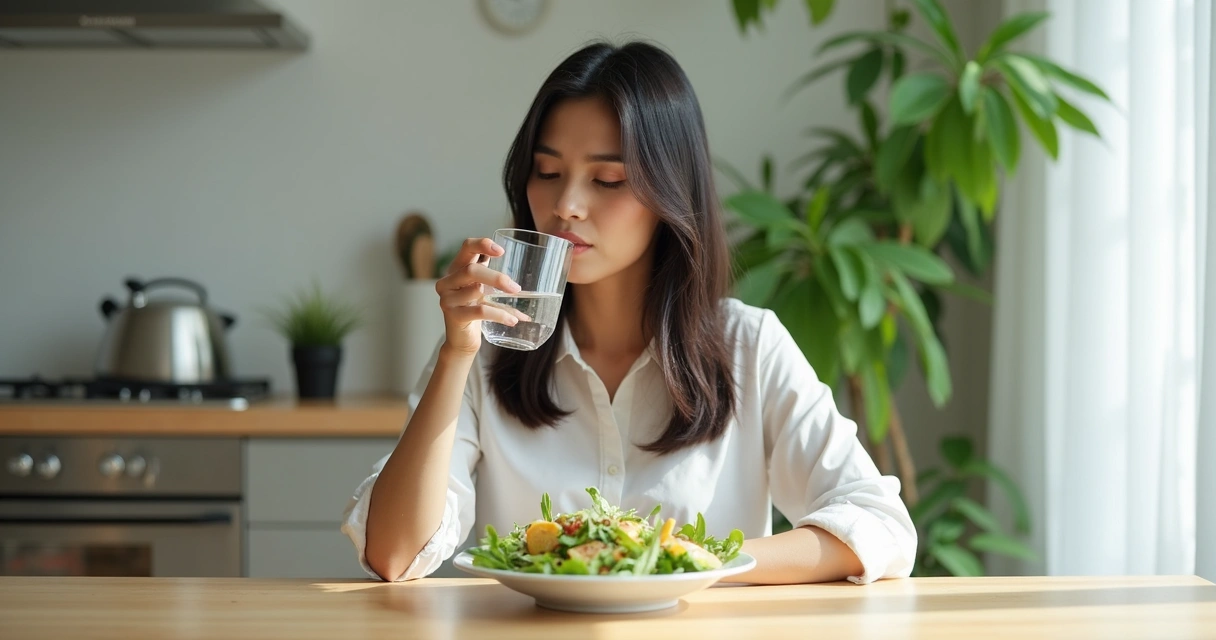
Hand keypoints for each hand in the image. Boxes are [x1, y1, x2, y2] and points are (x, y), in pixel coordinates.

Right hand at [436, 237, 524, 355]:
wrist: (462, 340)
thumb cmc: (474, 311)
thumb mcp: (484, 291)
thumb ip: (497, 282)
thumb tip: (532, 286)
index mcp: (456, 269)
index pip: (466, 247)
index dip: (482, 244)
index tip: (501, 251)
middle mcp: (448, 281)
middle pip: (472, 270)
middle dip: (497, 278)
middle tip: (516, 288)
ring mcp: (448, 298)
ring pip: (477, 290)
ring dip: (501, 302)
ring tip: (516, 313)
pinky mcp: (453, 315)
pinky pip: (480, 311)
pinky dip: (499, 315)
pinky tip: (512, 320)